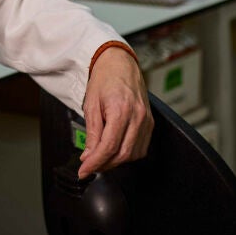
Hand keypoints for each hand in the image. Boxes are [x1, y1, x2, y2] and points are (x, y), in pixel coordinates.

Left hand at [78, 48, 152, 178]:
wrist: (120, 63)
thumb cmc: (105, 79)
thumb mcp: (91, 104)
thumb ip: (92, 132)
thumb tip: (89, 156)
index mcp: (121, 110)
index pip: (109, 147)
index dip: (95, 162)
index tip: (84, 171)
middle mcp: (138, 117)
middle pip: (123, 154)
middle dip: (104, 164)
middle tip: (89, 166)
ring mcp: (147, 120)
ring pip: (133, 154)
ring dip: (116, 161)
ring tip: (101, 158)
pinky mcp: (151, 123)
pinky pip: (141, 147)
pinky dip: (128, 154)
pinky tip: (116, 151)